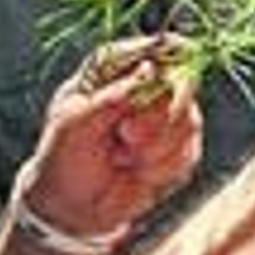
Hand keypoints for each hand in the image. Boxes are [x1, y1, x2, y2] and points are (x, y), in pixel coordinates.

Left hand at [21, 37, 200, 240]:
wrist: (73, 207)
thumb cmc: (64, 157)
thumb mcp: (77, 123)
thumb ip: (114, 96)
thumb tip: (150, 69)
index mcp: (114, 68)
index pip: (155, 46)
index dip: (172, 56)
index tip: (168, 77)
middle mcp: (146, 87)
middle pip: (181, 84)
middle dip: (156, 119)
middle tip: (124, 136)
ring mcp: (166, 118)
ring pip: (189, 120)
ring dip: (155, 150)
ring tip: (122, 160)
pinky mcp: (179, 149)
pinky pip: (190, 153)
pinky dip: (162, 170)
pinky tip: (137, 175)